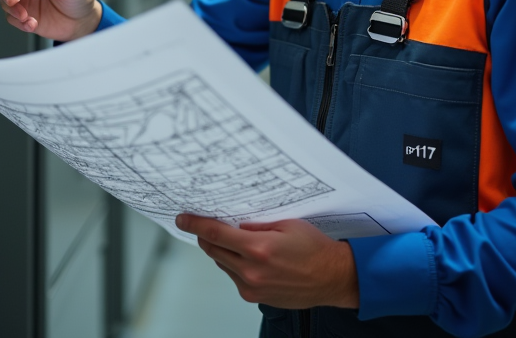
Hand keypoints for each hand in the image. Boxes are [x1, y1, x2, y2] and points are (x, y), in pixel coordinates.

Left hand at [175, 214, 358, 309]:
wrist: (332, 278)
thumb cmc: (315, 250)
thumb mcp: (287, 224)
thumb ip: (256, 224)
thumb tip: (232, 222)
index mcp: (258, 248)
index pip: (215, 233)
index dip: (195, 224)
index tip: (183, 218)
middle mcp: (251, 271)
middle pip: (212, 249)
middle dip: (207, 235)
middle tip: (207, 224)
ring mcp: (251, 287)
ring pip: (221, 263)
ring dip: (222, 250)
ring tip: (239, 241)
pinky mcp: (254, 297)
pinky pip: (233, 276)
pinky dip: (234, 264)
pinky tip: (249, 258)